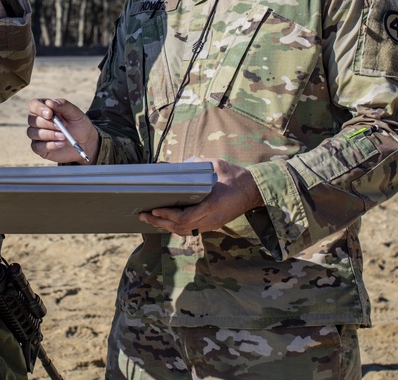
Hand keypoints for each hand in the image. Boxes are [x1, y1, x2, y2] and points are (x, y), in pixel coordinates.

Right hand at [27, 98, 99, 163]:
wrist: (86, 142)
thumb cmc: (79, 125)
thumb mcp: (75, 113)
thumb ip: (63, 106)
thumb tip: (49, 103)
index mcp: (45, 109)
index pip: (33, 105)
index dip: (39, 108)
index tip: (50, 114)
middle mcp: (38, 121)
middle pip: (32, 120)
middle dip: (47, 123)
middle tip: (62, 126)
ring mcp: (37, 135)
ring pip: (33, 133)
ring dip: (49, 134)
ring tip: (64, 136)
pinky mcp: (40, 148)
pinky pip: (37, 147)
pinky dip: (49, 145)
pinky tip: (60, 144)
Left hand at [139, 157, 262, 235]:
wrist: (254, 190)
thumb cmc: (235, 175)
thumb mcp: (216, 165)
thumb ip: (196, 166)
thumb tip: (175, 166)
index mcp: (212, 205)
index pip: (185, 217)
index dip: (167, 215)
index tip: (154, 210)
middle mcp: (211, 218)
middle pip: (181, 227)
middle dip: (160, 222)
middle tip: (143, 216)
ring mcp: (213, 224)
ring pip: (185, 231)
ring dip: (166, 226)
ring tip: (150, 220)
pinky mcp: (214, 224)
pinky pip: (192, 230)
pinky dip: (177, 227)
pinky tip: (166, 221)